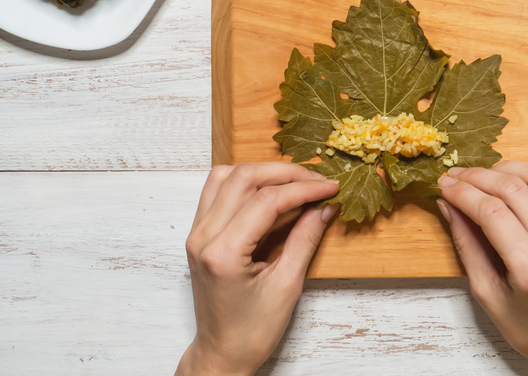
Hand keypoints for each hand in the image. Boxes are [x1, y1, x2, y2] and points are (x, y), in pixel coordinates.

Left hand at [176, 163, 339, 375]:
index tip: (330, 187)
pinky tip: (270, 194)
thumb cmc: (251, 331)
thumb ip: (304, 240)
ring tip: (295, 184)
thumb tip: (324, 207)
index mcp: (223, 253)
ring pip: (226, 176)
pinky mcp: (199, 234)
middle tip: (317, 181)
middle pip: (243, 177)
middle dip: (285, 173)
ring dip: (263, 173)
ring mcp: (197, 233)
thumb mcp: (286, 287)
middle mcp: (203, 237)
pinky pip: (218, 191)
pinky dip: (246, 183)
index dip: (303, 188)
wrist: (222, 353)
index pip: (266, 200)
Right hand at [437, 161, 527, 375]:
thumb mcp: (487, 295)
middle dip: (477, 177)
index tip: (443, 185)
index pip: (491, 212)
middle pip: (513, 189)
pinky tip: (514, 175)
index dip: (463, 193)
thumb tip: (448, 205)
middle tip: (454, 176)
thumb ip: (467, 246)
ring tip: (482, 175)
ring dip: (505, 168)